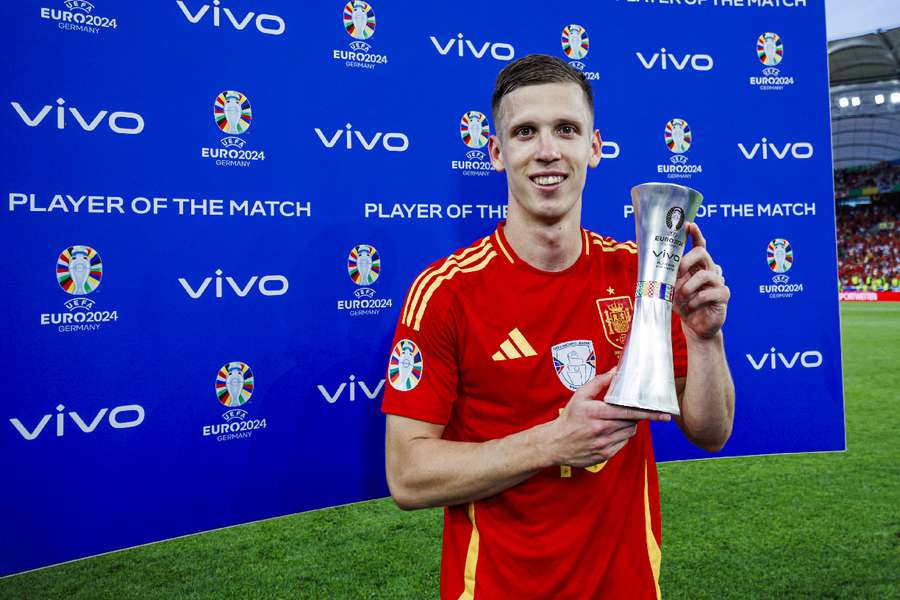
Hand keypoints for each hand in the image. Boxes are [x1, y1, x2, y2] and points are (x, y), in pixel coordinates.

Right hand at [545, 368, 670, 467]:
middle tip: (630, 411)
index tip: (663, 414)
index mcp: (595, 413)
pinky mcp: (605, 455)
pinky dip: (621, 437)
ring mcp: (603, 444)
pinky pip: (622, 444)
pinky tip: (611, 432)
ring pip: (628, 433)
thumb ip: (599, 382)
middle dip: (634, 416)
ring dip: (628, 426)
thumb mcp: (580, 396)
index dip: (648, 413)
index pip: (628, 412)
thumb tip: (615, 371)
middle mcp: (601, 430)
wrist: (555, 444)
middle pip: (631, 422)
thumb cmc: (568, 418)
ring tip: (616, 421)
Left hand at [674, 222, 729, 340]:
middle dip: (687, 260)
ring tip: (682, 297)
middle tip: (677, 271)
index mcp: (697, 266)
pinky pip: (708, 293)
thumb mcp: (671, 290)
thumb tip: (657, 266)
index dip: (695, 234)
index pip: (699, 246)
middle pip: (702, 253)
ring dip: (688, 287)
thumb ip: (668, 278)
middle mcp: (710, 270)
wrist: (695, 326)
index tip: (689, 225)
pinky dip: (696, 301)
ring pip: (704, 275)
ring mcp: (718, 282)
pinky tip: (692, 307)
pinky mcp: (723, 295)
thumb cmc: (683, 305)